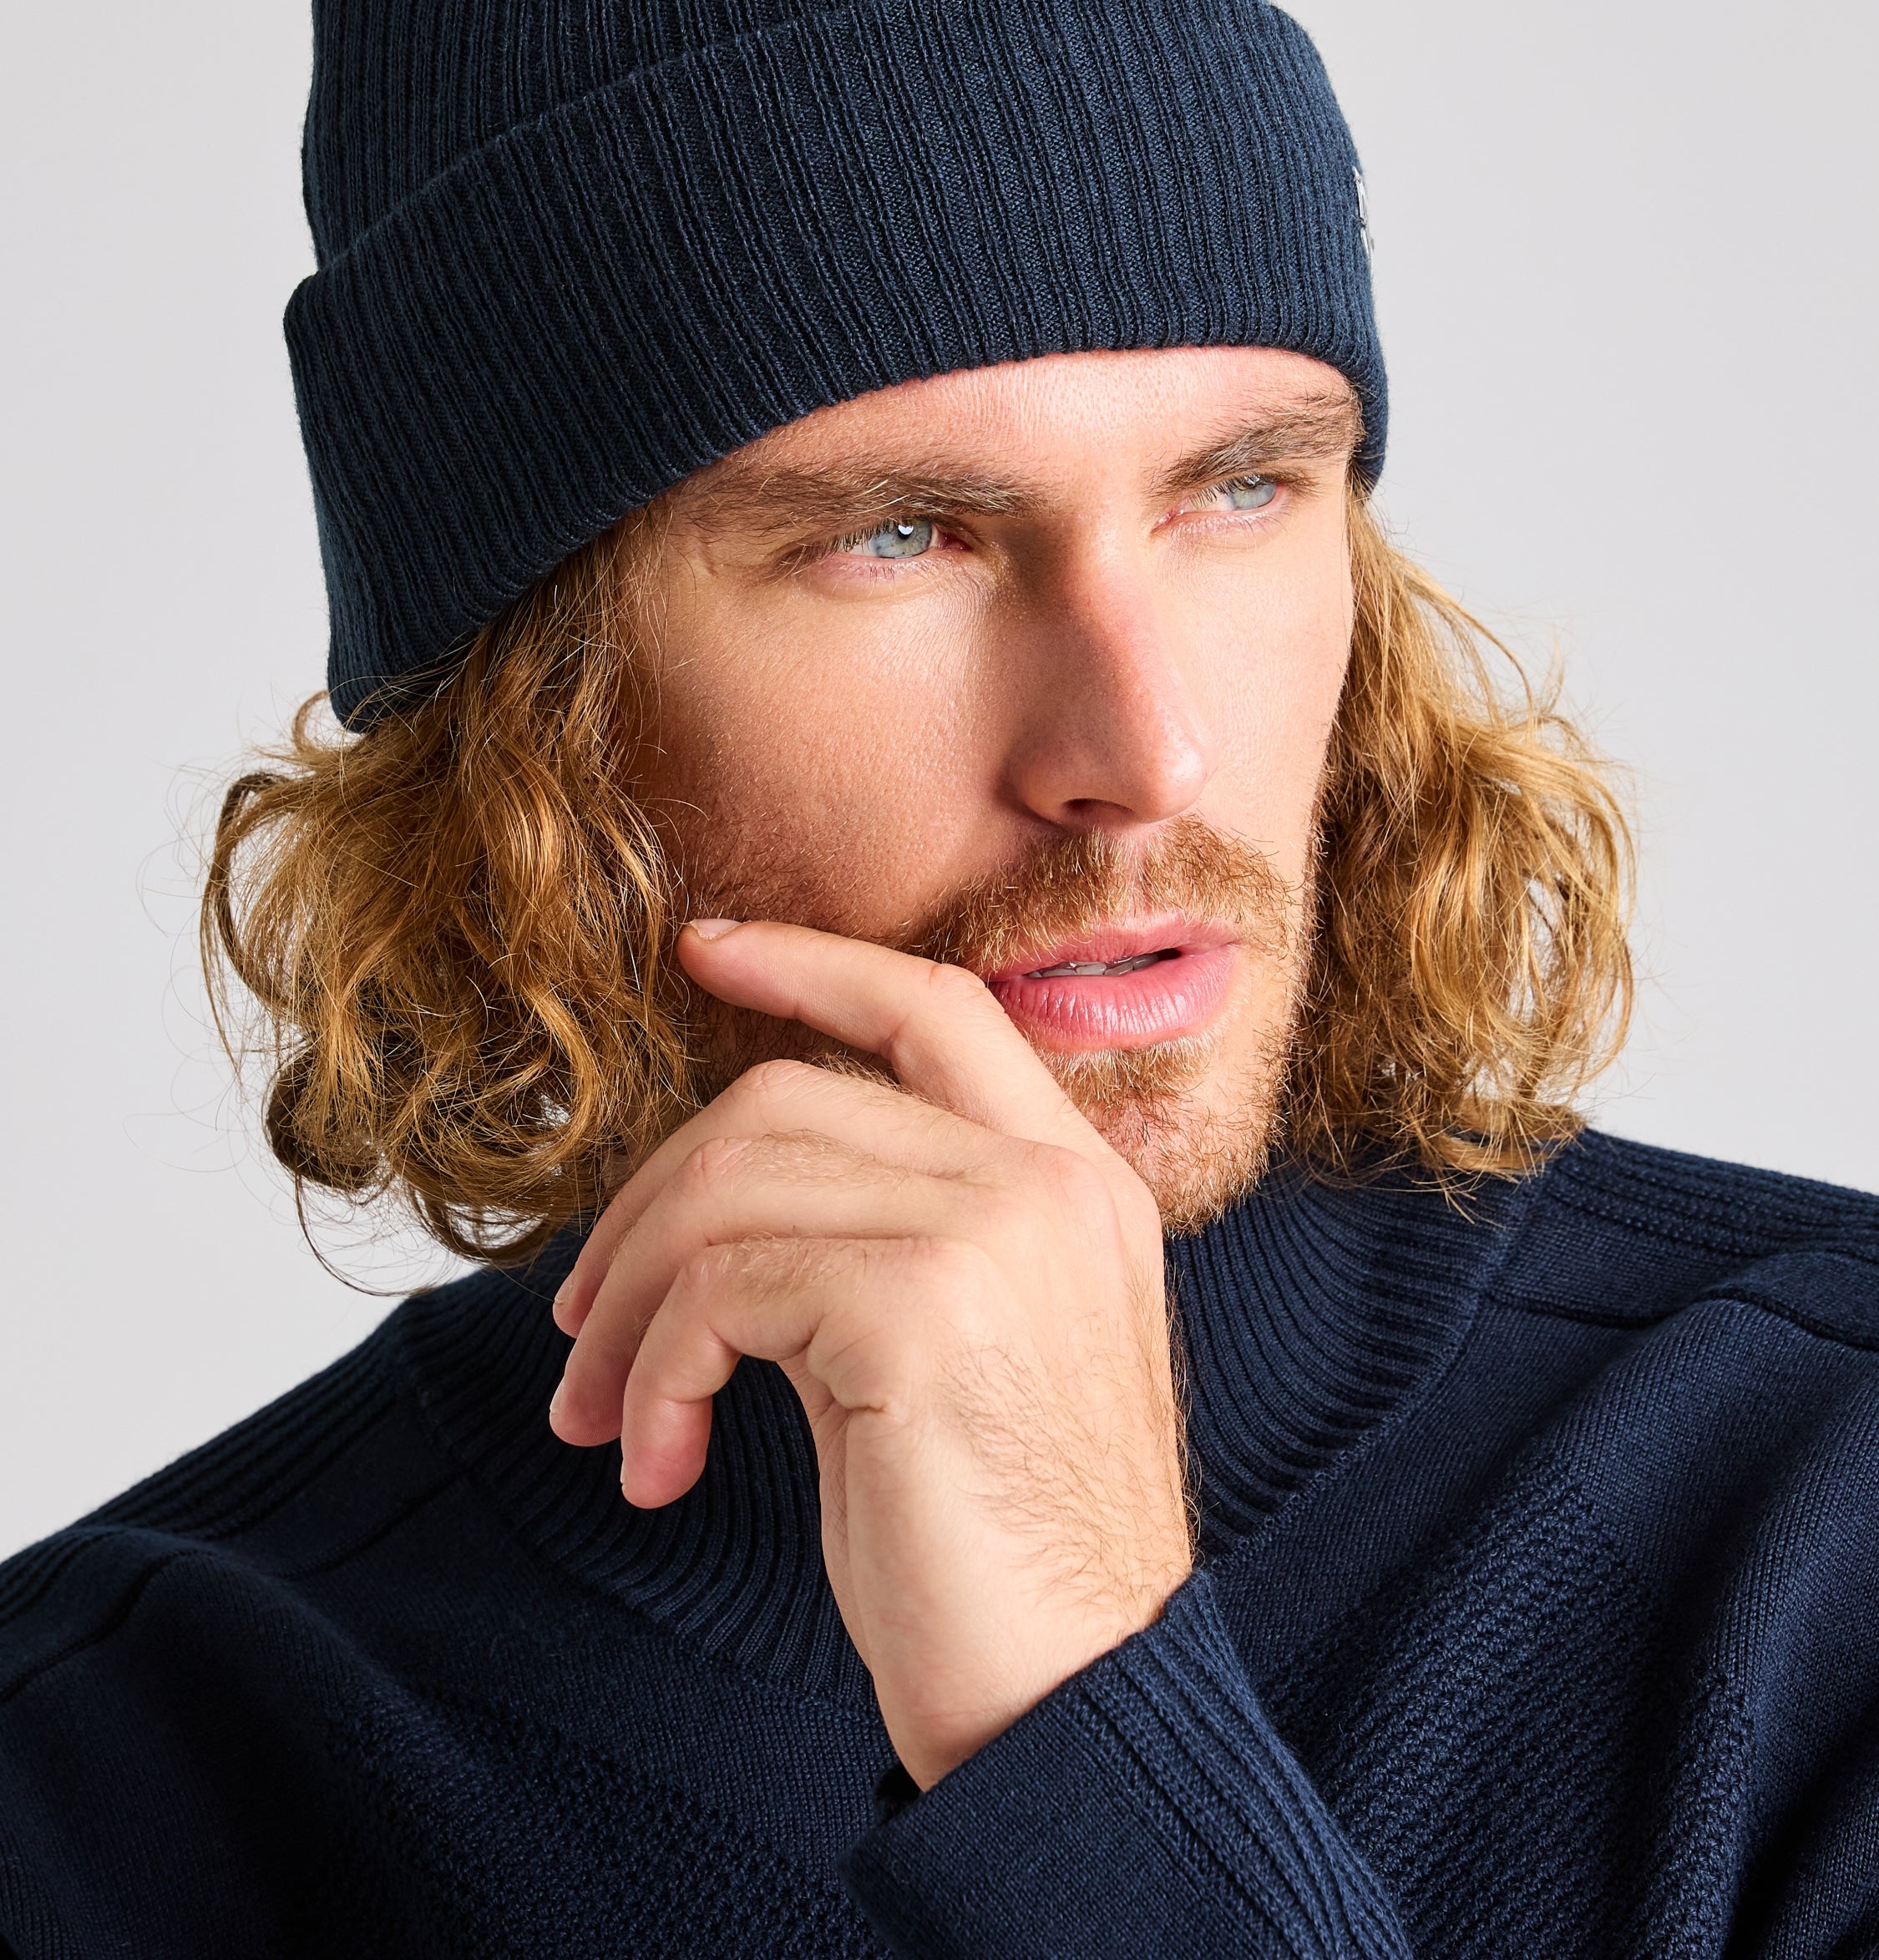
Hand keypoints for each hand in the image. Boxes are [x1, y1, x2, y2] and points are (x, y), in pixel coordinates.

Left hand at [550, 920, 1193, 1789]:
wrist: (1077, 1711)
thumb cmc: (1001, 1561)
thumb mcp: (958, 1360)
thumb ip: (884, 1247)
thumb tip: (713, 1206)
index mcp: (1075, 1183)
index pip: (936, 1008)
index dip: (812, 963)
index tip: (704, 952)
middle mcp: (1049, 1184)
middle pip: (784, 1101)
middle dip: (646, 1207)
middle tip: (582, 1333)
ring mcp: (995, 1234)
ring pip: (731, 1187)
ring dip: (627, 1306)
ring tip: (606, 1417)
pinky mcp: (921, 1311)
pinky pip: (719, 1291)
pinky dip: (652, 1374)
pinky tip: (657, 1467)